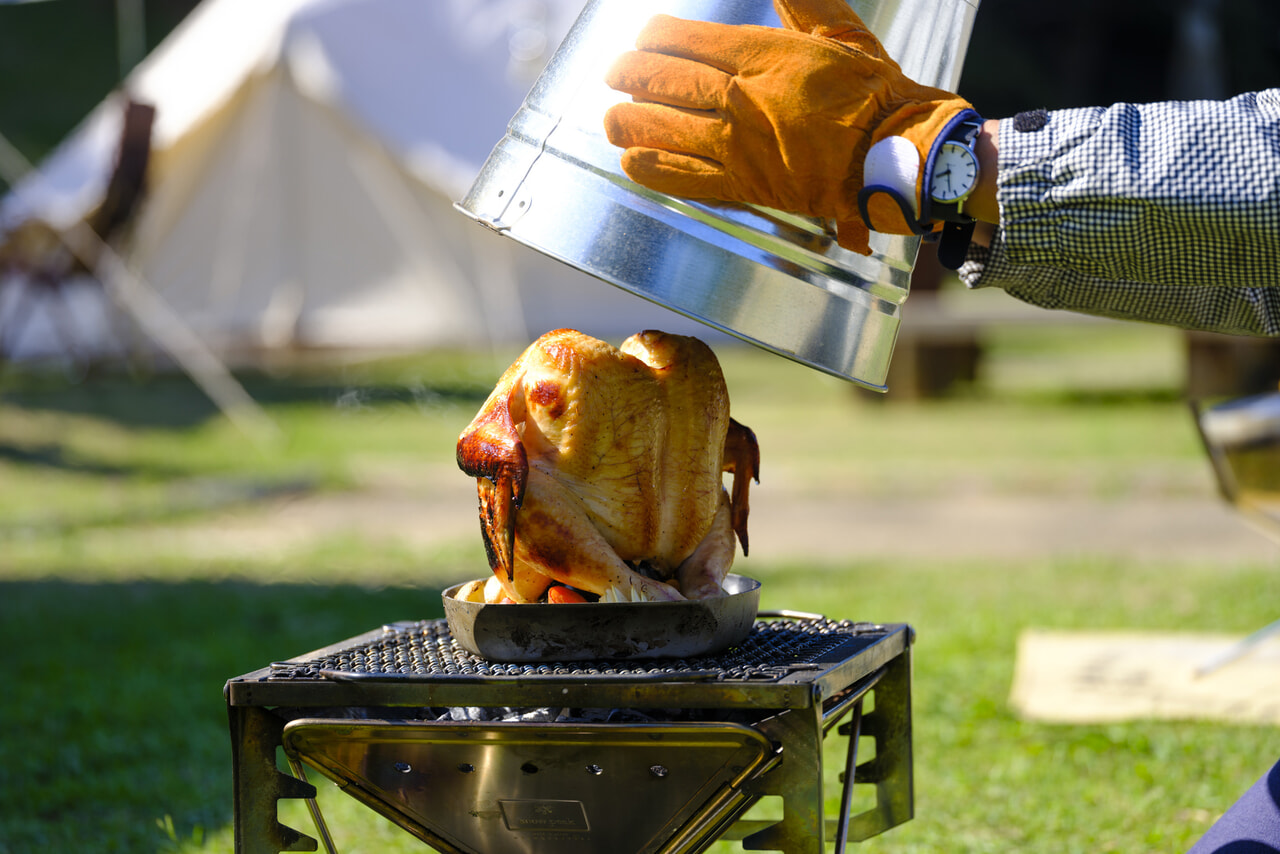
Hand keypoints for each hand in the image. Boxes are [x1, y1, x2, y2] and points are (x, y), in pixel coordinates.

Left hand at [603, 0, 971, 254]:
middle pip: (665, 81)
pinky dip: (653, 170)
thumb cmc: (874, 93)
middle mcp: (741, 99)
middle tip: (613, 72)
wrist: (895, 154)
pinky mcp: (745, 186)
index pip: (686, 40)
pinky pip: (686, 178)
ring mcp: (739, 146)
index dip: (654, 37)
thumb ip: (803, 3)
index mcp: (762, 56)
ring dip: (630, 122)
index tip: (641, 37)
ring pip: (664, 130)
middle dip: (630, 75)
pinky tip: (632, 163)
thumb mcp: (840, 32)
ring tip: (611, 120)